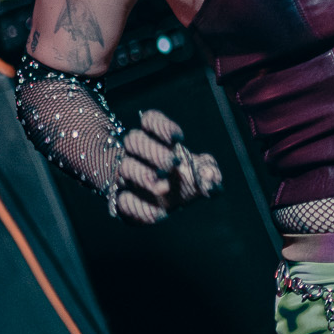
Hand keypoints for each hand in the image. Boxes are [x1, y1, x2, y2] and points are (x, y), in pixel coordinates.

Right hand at [116, 109, 221, 224]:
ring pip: (126, 166)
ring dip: (145, 175)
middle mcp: (137, 154)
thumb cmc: (183, 181)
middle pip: (134, 139)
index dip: (161, 125)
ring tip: (165, 187)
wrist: (161, 205)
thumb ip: (209, 172)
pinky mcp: (122, 201)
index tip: (178, 138)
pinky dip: (140, 207)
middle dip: (153, 150)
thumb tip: (210, 176)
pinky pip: (123, 200)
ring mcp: (126, 175)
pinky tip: (159, 213)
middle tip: (173, 163)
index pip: (150, 120)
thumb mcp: (200, 174)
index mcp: (156, 139)